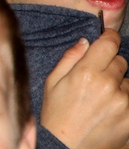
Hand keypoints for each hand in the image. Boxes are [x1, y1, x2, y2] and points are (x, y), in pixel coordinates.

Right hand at [41, 29, 128, 148]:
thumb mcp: (52, 82)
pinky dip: (124, 101)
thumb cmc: (56, 115)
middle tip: (97, 78)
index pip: (109, 44)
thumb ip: (70, 58)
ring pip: (128, 82)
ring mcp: (124, 102)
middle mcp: (108, 85)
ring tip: (103, 99)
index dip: (110, 37)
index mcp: (86, 72)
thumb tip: (85, 41)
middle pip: (121, 61)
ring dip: (119, 85)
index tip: (108, 38)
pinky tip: (110, 110)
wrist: (67, 148)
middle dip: (111, 65)